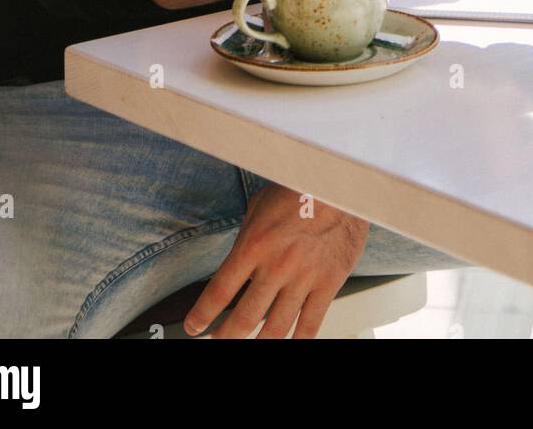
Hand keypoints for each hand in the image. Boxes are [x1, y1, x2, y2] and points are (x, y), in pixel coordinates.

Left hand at [183, 182, 369, 338]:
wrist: (339, 184)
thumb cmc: (298, 189)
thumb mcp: (259, 207)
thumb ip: (247, 239)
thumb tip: (236, 264)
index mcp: (254, 245)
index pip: (220, 291)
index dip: (203, 314)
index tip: (194, 326)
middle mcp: (276, 266)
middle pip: (244, 318)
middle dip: (225, 336)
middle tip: (218, 341)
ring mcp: (303, 278)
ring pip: (276, 329)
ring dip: (258, 344)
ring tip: (250, 348)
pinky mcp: (328, 283)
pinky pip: (310, 325)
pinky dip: (297, 341)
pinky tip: (288, 343)